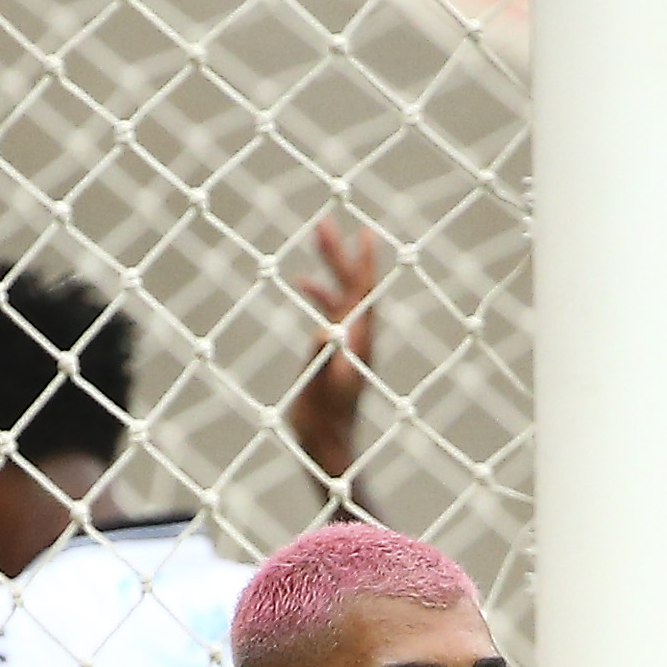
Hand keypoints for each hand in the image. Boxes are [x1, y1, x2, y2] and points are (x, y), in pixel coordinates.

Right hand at [284, 216, 385, 493]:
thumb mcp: (322, 388)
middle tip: (324, 223)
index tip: (364, 233)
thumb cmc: (326, 420)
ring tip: (316, 236)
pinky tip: (303, 282)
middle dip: (339, 253)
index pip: (363, 292)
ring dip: (329, 266)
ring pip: (340, 294)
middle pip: (351, 285)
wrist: (327, 443)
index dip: (363, 263)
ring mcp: (345, 341)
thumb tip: (324, 330)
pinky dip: (318, 293)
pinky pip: (328, 312)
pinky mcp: (333, 349)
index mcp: (358, 340)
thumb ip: (324, 359)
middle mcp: (356, 336)